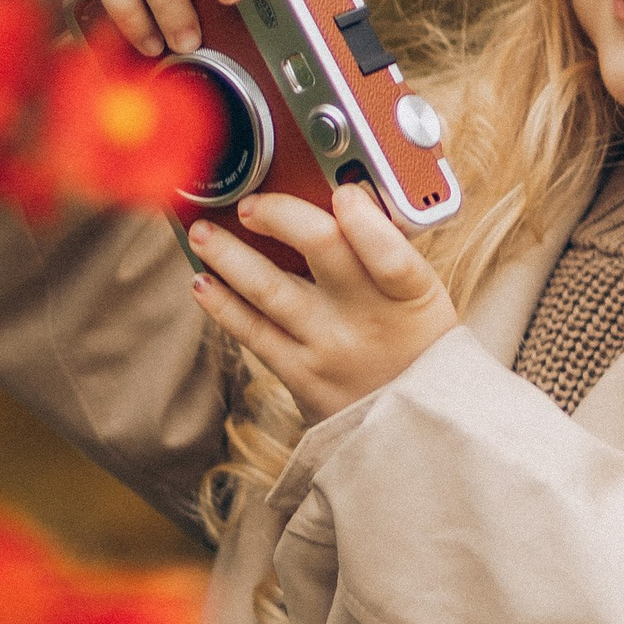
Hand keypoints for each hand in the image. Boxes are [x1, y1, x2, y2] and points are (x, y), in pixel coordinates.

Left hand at [187, 183, 457, 422]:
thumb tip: (340, 196)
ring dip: (229, 255)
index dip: (365, 221)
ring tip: (202, 232)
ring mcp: (329, 348)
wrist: (411, 429)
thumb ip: (387, 252)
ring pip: (270, 289)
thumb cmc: (413, 344)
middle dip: (281, 216)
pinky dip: (223, 304)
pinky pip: (253, 333)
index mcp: (411, 295)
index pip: (392, 255)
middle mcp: (368, 319)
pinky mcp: (300, 375)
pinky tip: (202, 281)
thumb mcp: (421, 300)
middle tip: (252, 203)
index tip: (341, 194)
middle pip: (324, 252)